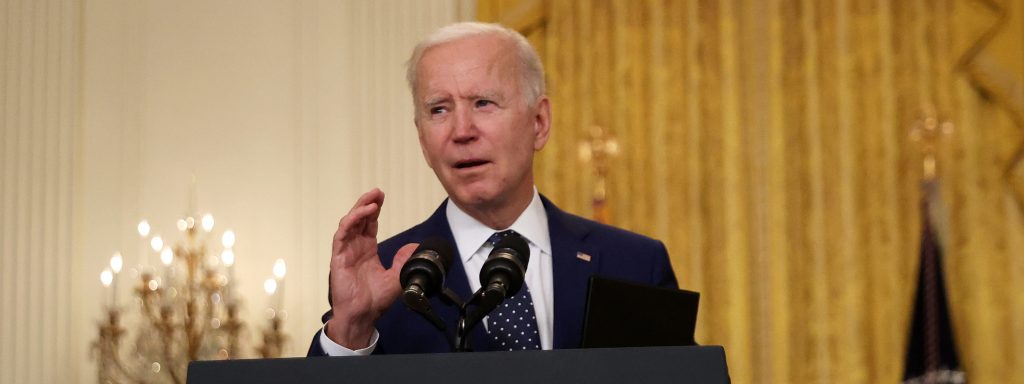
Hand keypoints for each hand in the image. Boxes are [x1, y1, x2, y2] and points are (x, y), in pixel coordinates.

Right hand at [326, 188, 416, 348]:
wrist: (362, 315)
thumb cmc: (373, 300)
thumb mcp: (396, 277)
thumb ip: (404, 261)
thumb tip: (414, 248)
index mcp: (366, 250)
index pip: (369, 224)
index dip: (374, 209)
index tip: (381, 197)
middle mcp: (355, 248)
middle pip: (358, 219)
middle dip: (367, 203)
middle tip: (377, 192)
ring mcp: (345, 251)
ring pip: (349, 223)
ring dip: (359, 209)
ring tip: (371, 200)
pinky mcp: (338, 258)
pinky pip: (341, 235)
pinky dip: (351, 222)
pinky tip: (362, 214)